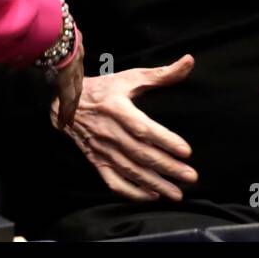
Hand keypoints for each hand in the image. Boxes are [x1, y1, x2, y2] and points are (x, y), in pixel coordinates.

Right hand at [51, 54, 198, 200]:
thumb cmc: (103, 88)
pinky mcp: (96, 161)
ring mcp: (101, 149)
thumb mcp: (130, 78)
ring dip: (155, 184)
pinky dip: (131, 192)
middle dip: (168, 167)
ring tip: (177, 193)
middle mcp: (108, 131)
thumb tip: (189, 61)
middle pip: (141, 154)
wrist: (67, 103)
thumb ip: (162, 73)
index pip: (143, 129)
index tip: (186, 151)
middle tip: (191, 176)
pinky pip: (114, 181)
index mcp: (117, 109)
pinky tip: (150, 196)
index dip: (165, 141)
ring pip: (130, 171)